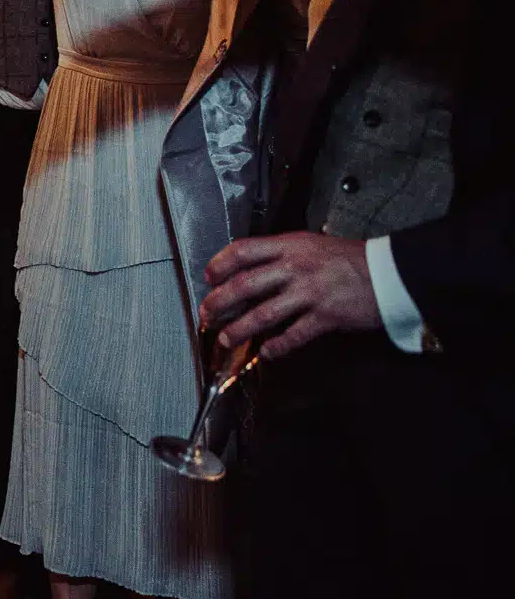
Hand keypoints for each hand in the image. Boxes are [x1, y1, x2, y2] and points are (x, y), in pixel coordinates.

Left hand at [200, 231, 382, 359]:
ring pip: (263, 314)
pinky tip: (266, 353)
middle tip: (206, 314)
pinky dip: (277, 346)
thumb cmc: (351, 258)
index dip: (219, 265)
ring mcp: (310, 293)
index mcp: (290, 246)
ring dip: (240, 329)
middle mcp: (295, 268)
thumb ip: (283, 254)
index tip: (209, 278)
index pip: (242, 251)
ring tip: (226, 338)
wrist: (391, 272)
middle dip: (219, 303)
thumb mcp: (312, 245)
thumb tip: (251, 269)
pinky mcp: (326, 316)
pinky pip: (294, 335)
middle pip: (244, 285)